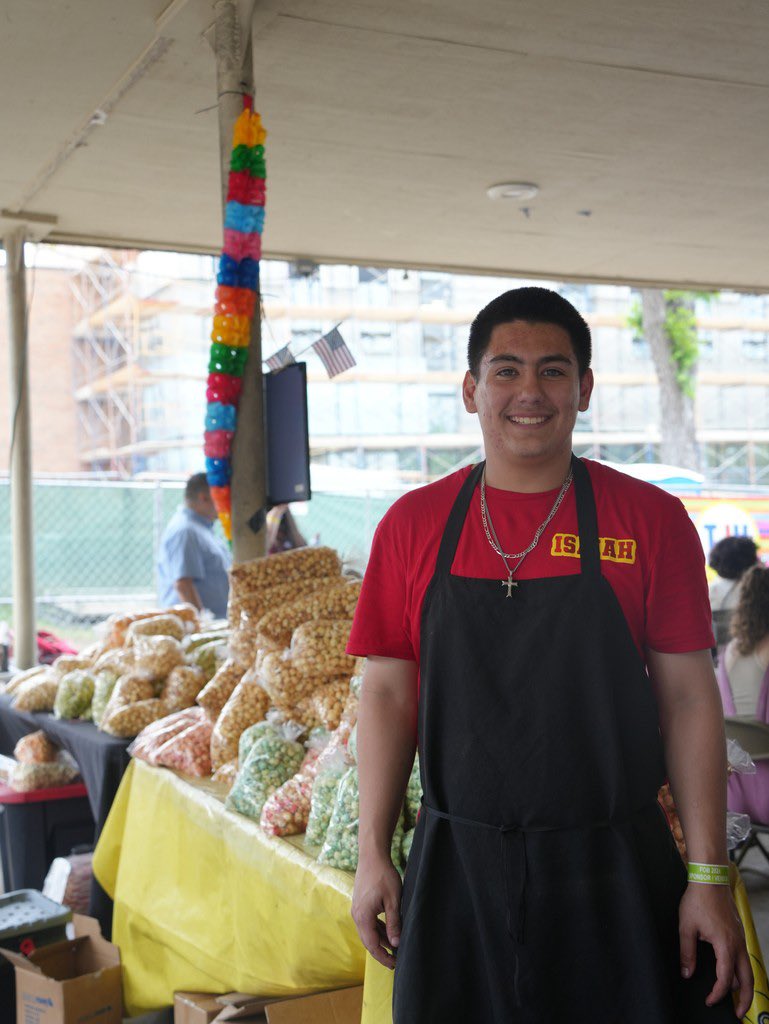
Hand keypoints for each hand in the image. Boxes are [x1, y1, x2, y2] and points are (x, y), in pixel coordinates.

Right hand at [351, 852, 401, 968]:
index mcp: (363, 917)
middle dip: (381, 951)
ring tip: (394, 946)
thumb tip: (395, 944)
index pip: (372, 944)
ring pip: (368, 931)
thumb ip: (393, 923)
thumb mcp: (393, 900)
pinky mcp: (360, 903)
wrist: (372, 856)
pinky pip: (368, 922)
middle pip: (368, 940)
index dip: (383, 957)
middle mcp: (356, 915)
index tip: (394, 964)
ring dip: (380, 939)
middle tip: (395, 960)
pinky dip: (377, 929)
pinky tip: (388, 930)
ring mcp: (357, 909)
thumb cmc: (383, 876)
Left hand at [679, 883, 752, 1016]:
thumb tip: (687, 973)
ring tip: (736, 997)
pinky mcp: (738, 932)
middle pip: (748, 979)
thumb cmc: (697, 900)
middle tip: (737, 1013)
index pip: (726, 979)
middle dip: (745, 999)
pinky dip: (743, 970)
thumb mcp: (686, 927)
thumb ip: (687, 953)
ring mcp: (741, 937)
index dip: (718, 993)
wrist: (710, 879)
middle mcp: (738, 944)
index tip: (710, 1000)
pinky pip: (745, 957)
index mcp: (725, 945)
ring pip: (749, 968)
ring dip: (745, 985)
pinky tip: (733, 973)